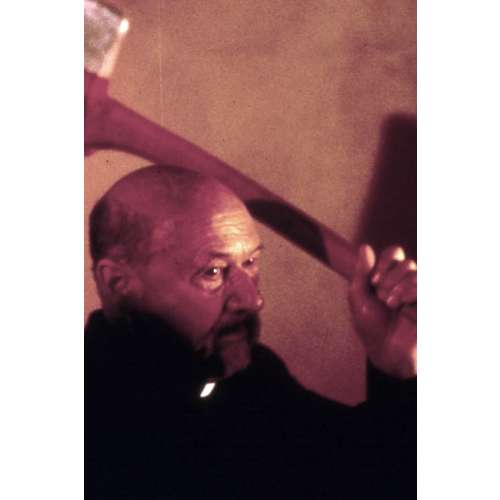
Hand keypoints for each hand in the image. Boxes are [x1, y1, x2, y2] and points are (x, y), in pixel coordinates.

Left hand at [348, 245, 416, 378]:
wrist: (384, 351)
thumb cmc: (370, 326)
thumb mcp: (358, 297)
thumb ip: (361, 272)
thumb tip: (364, 247)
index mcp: (390, 277)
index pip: (394, 253)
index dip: (384, 261)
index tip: (373, 280)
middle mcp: (407, 283)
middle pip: (406, 262)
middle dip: (389, 277)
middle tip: (381, 297)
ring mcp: (419, 293)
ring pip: (416, 273)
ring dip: (399, 285)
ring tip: (391, 303)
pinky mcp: (428, 304)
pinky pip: (425, 285)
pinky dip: (411, 291)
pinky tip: (403, 304)